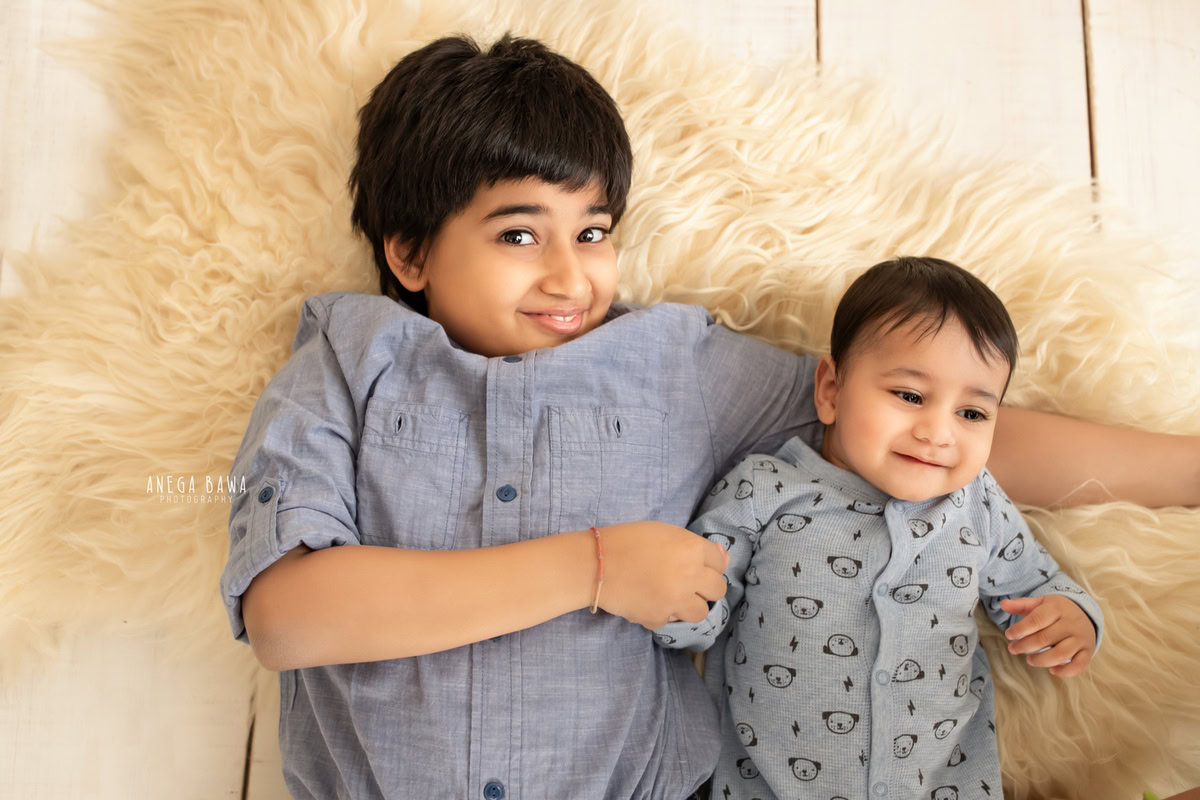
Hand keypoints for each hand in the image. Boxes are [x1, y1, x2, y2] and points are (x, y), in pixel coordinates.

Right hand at [593, 521, 729, 629]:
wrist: (595, 564)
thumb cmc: (627, 541)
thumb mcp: (664, 533)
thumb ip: (693, 546)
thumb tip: (722, 557)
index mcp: (691, 548)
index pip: (720, 562)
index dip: (708, 564)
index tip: (696, 566)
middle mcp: (690, 575)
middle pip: (717, 590)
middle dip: (704, 587)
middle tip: (687, 584)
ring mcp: (676, 600)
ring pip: (700, 612)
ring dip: (688, 605)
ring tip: (670, 596)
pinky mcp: (660, 618)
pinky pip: (670, 620)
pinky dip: (661, 613)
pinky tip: (647, 601)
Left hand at [1001, 595, 1096, 677]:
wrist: (1084, 614)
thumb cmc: (1055, 611)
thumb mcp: (1040, 603)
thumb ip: (1021, 605)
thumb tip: (1003, 605)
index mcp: (1057, 608)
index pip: (1036, 620)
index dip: (1020, 629)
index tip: (1009, 635)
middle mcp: (1071, 624)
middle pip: (1045, 638)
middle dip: (1025, 646)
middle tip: (1013, 649)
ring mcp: (1081, 639)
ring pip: (1061, 654)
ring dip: (1042, 660)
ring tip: (1029, 660)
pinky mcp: (1088, 652)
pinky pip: (1079, 665)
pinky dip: (1065, 672)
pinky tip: (1052, 670)